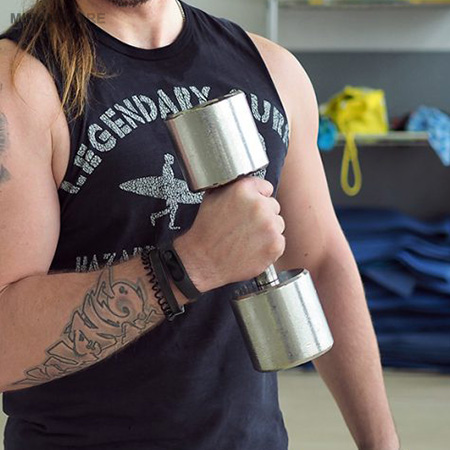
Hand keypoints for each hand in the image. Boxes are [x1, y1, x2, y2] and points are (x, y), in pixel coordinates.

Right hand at [174, 177, 284, 291]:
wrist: (204, 261)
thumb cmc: (206, 232)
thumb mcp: (212, 198)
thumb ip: (233, 187)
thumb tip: (245, 184)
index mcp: (244, 190)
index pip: (266, 187)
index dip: (258, 198)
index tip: (251, 208)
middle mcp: (259, 205)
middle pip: (273, 206)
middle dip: (263, 215)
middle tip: (245, 226)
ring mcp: (269, 225)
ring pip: (278, 224)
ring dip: (268, 231)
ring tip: (248, 239)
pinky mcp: (275, 244)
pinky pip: (279, 241)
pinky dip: (269, 246)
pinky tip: (252, 249)